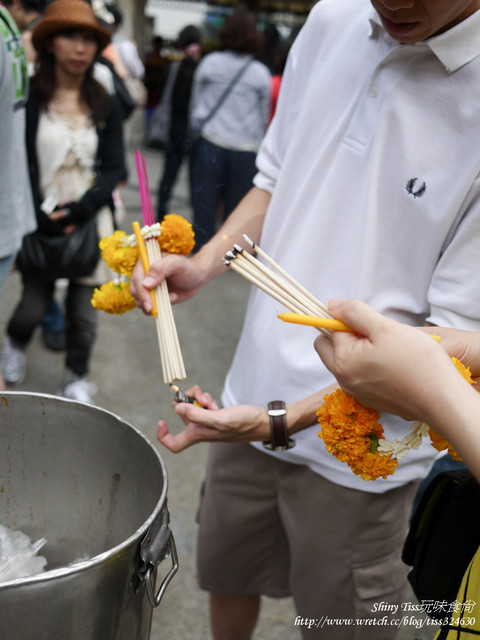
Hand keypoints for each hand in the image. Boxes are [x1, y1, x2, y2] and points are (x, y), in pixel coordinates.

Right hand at [130, 253, 205, 313]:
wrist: (196, 278)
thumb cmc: (187, 268)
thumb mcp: (177, 264)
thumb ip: (161, 269)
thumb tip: (146, 284)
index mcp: (145, 262)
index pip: (136, 278)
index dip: (141, 292)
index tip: (149, 304)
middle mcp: (143, 274)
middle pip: (135, 291)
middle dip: (145, 301)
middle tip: (156, 309)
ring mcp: (147, 286)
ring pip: (139, 300)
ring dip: (152, 305)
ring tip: (172, 296)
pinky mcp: (152, 296)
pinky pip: (148, 306)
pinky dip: (158, 308)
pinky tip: (173, 298)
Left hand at [156, 385, 268, 451]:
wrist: (262, 421)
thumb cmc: (244, 423)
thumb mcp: (219, 419)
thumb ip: (197, 415)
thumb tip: (178, 408)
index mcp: (199, 435)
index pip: (174, 444)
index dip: (163, 435)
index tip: (162, 421)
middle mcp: (201, 431)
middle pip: (182, 416)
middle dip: (185, 403)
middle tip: (196, 397)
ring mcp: (209, 423)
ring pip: (193, 408)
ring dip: (197, 399)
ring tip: (207, 399)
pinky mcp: (216, 416)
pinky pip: (203, 406)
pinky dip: (205, 400)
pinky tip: (213, 401)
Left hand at [314, 299, 469, 420]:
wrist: (441, 399)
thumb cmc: (416, 360)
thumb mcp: (384, 327)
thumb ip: (354, 313)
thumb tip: (331, 305)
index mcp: (342, 360)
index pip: (331, 328)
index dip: (351, 320)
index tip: (372, 323)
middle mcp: (343, 379)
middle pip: (328, 347)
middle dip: (346, 335)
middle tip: (376, 335)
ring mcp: (355, 392)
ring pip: (345, 361)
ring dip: (358, 351)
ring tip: (388, 351)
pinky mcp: (369, 399)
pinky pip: (359, 376)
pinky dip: (368, 367)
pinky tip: (393, 366)